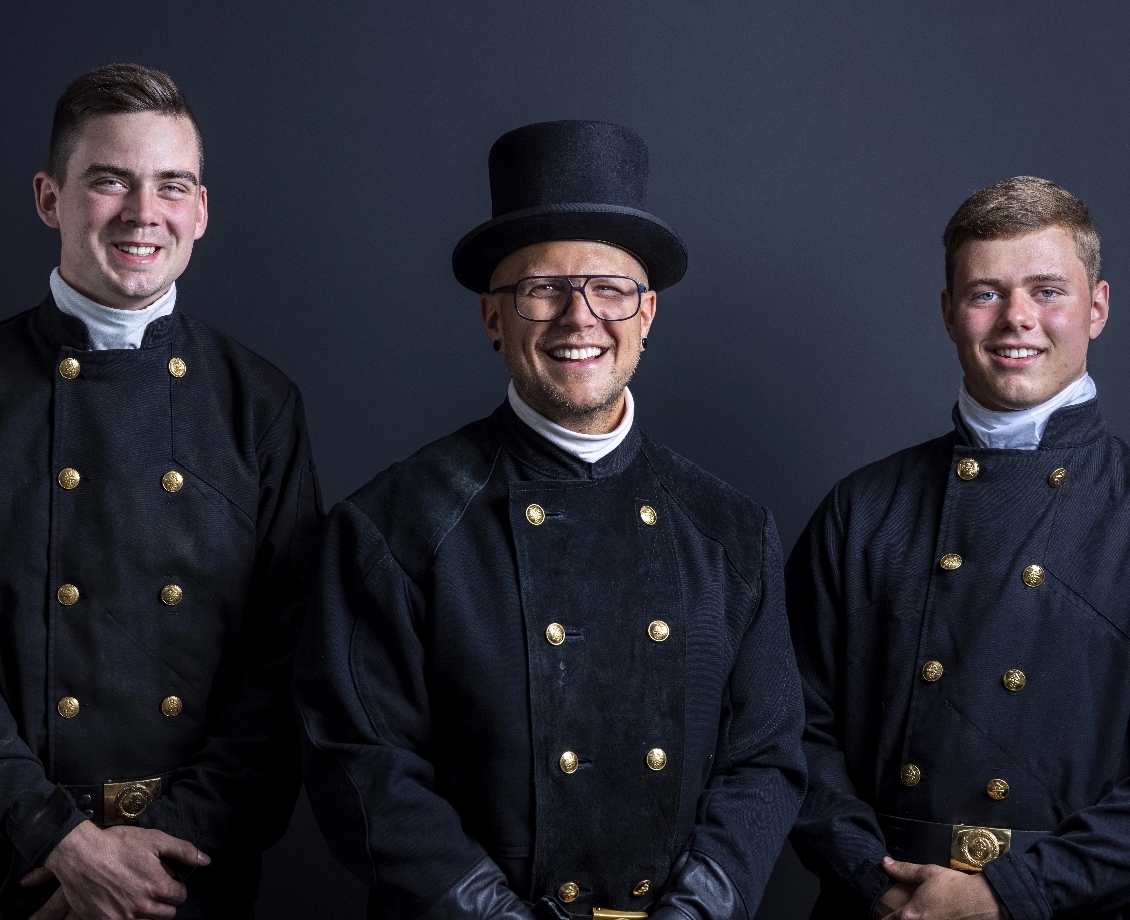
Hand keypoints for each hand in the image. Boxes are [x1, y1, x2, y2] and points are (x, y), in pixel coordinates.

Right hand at [31, 821, 209, 919]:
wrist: (80, 855)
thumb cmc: (118, 845)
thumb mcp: (155, 839)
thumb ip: (183, 851)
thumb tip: (206, 860)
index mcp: (158, 887)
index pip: (180, 897)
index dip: (176, 887)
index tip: (168, 881)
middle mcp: (143, 907)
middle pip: (167, 914)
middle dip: (165, 902)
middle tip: (154, 889)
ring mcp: (123, 918)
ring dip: (148, 913)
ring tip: (140, 897)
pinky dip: (129, 918)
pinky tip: (124, 905)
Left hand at [881, 858, 1001, 919]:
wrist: (983, 901)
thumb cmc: (955, 887)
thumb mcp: (927, 873)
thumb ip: (903, 870)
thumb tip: (884, 863)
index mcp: (910, 915)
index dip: (881, 916)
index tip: (881, 912)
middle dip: (894, 919)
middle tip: (895, 912)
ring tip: (915, 914)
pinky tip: (929, 916)